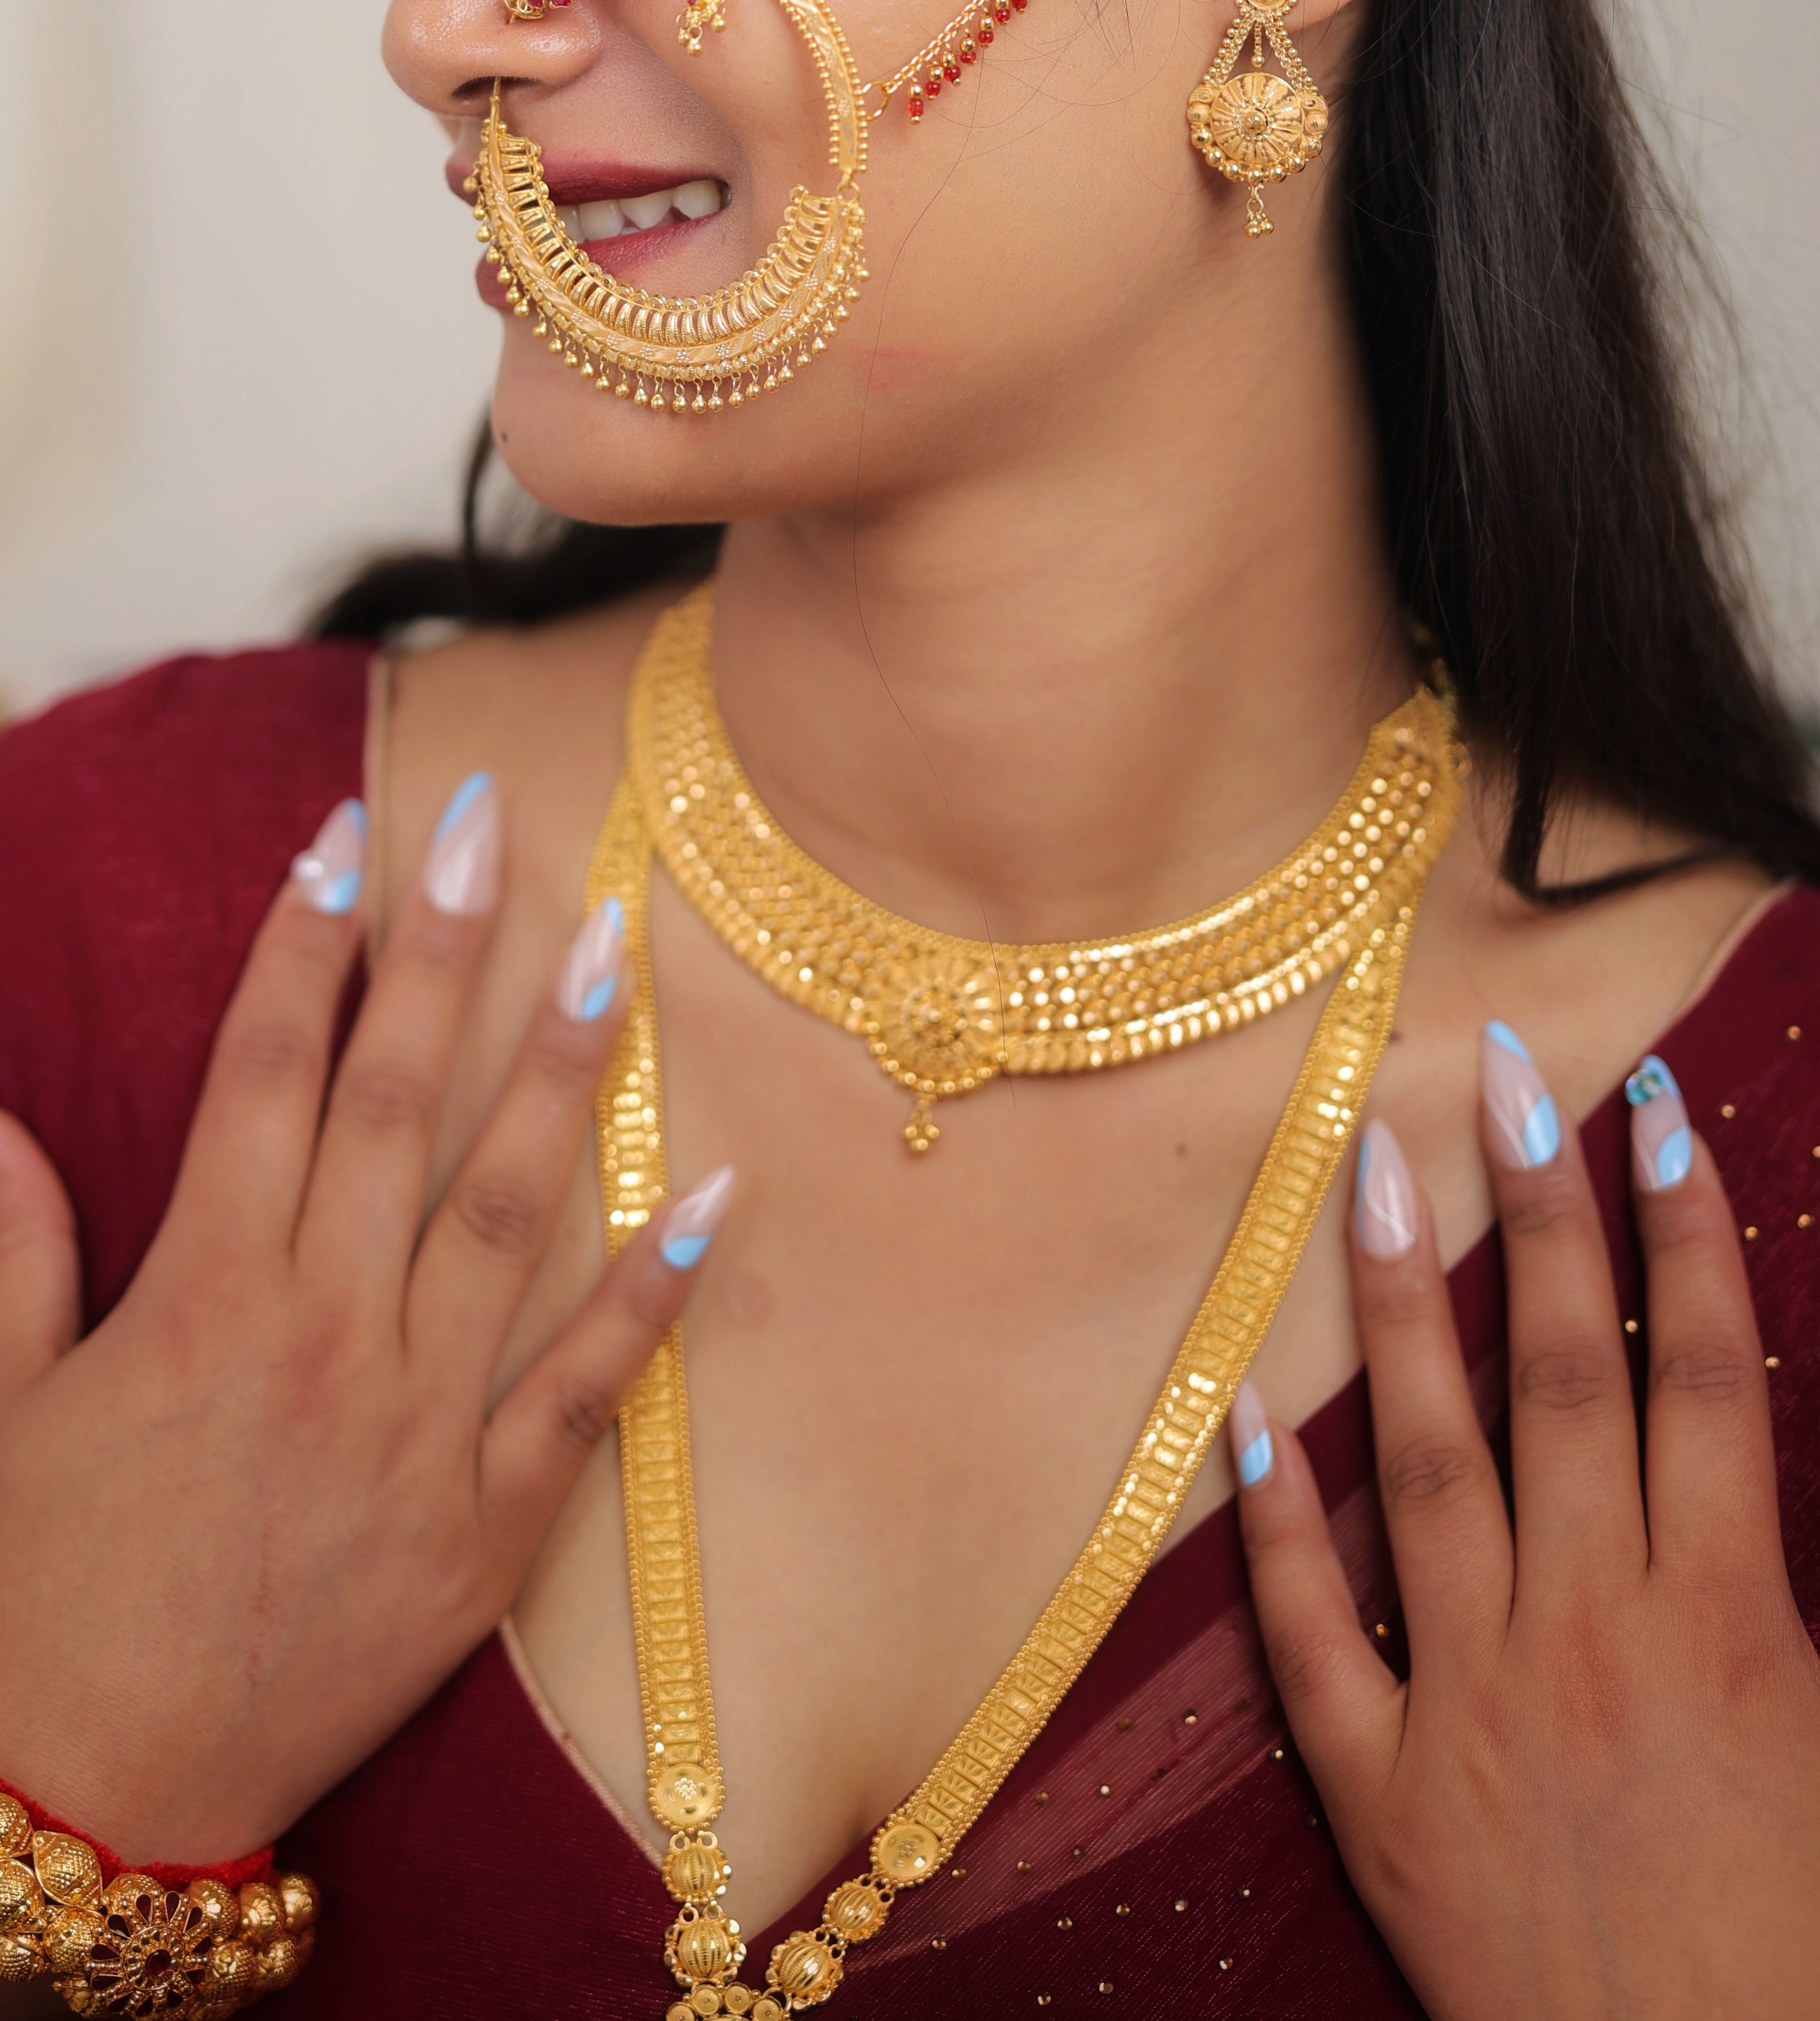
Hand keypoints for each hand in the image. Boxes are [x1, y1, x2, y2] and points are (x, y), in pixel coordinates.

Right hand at [0, 781, 727, 1860]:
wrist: (84, 1805)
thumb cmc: (24, 1591)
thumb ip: (8, 1235)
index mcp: (198, 1294)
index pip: (261, 1072)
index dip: (300, 946)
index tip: (343, 836)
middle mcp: (316, 1335)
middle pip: (392, 1104)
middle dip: (438, 952)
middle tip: (488, 823)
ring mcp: (410, 1428)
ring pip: (504, 1211)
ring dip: (562, 1072)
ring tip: (616, 948)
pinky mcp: (477, 1524)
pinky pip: (584, 1389)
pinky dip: (654, 1293)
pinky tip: (717, 1194)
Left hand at [1232, 1023, 1819, 2020]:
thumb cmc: (1801, 1952)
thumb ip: (1788, 1592)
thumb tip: (1736, 1436)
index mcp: (1725, 1625)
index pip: (1697, 1377)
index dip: (1679, 1231)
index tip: (1649, 1108)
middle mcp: (1592, 1638)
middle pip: (1566, 1383)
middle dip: (1542, 1219)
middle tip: (1504, 1077)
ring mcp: (1475, 1709)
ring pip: (1427, 1466)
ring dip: (1400, 1313)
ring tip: (1369, 1175)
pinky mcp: (1387, 1795)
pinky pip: (1313, 1638)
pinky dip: (1278, 1526)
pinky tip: (1246, 1416)